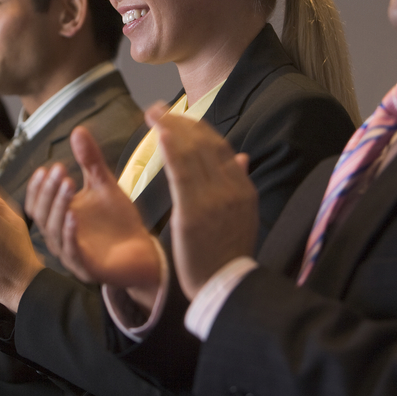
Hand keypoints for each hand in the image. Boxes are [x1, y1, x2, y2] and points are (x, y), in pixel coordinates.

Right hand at [25, 126, 160, 301]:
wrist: (144, 251)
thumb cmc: (119, 221)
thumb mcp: (103, 184)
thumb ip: (90, 161)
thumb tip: (78, 130)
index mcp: (58, 218)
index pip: (36, 203)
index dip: (38, 186)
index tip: (47, 167)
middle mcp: (59, 237)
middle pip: (41, 214)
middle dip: (48, 191)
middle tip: (59, 171)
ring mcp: (71, 254)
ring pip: (53, 231)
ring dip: (58, 206)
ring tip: (68, 184)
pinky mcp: (86, 268)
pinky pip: (71, 251)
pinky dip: (70, 232)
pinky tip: (73, 214)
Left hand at [153, 103, 255, 300]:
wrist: (225, 287)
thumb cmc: (228, 253)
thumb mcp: (243, 216)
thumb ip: (239, 184)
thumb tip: (243, 157)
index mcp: (243, 188)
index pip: (220, 147)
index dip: (197, 128)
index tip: (178, 116)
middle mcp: (231, 189)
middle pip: (205, 145)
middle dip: (180, 121)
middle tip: (157, 108)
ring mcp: (213, 200)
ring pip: (193, 154)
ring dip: (172, 128)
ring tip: (153, 113)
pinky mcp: (193, 213)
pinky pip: (183, 175)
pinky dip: (173, 150)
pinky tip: (162, 133)